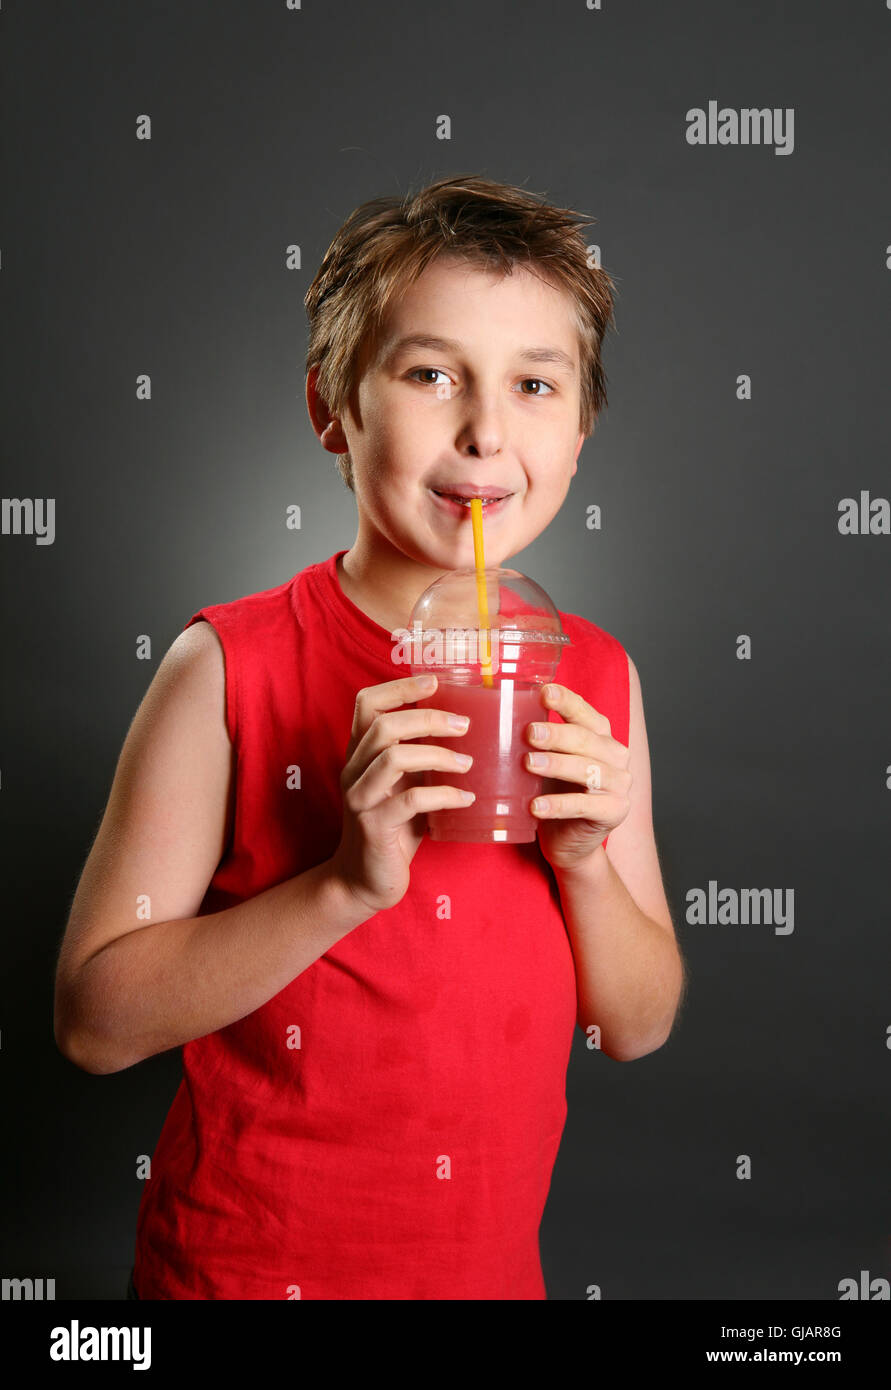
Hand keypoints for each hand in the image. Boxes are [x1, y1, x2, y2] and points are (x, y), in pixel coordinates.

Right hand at [327, 673, 474, 915]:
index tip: (435, 681)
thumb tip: (464, 726)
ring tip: (468, 765)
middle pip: (384, 727)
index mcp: (359, 753)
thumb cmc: (392, 828)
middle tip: (465, 726)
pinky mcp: (374, 827)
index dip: (399, 688)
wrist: (364, 881)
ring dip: (438, 756)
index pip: (367, 704)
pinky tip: (465, 799)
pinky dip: (444, 795)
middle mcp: (353, 770)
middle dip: (429, 719)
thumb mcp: (404, 784)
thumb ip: (420, 757)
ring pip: (394, 758)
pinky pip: (411, 801)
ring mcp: (360, 798)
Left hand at [525, 682, 631, 872]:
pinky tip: (536, 806)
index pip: (585, 714)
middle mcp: (616, 756)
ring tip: (528, 764)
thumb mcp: (548, 762)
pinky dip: (559, 805)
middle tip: (529, 733)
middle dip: (556, 734)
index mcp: (601, 737)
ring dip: (557, 765)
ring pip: (587, 770)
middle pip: (586, 740)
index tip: (544, 692)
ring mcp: (619, 785)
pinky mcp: (614, 812)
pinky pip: (584, 805)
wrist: (570, 841)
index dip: (567, 701)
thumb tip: (498, 714)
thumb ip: (538, 740)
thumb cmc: (555, 793)